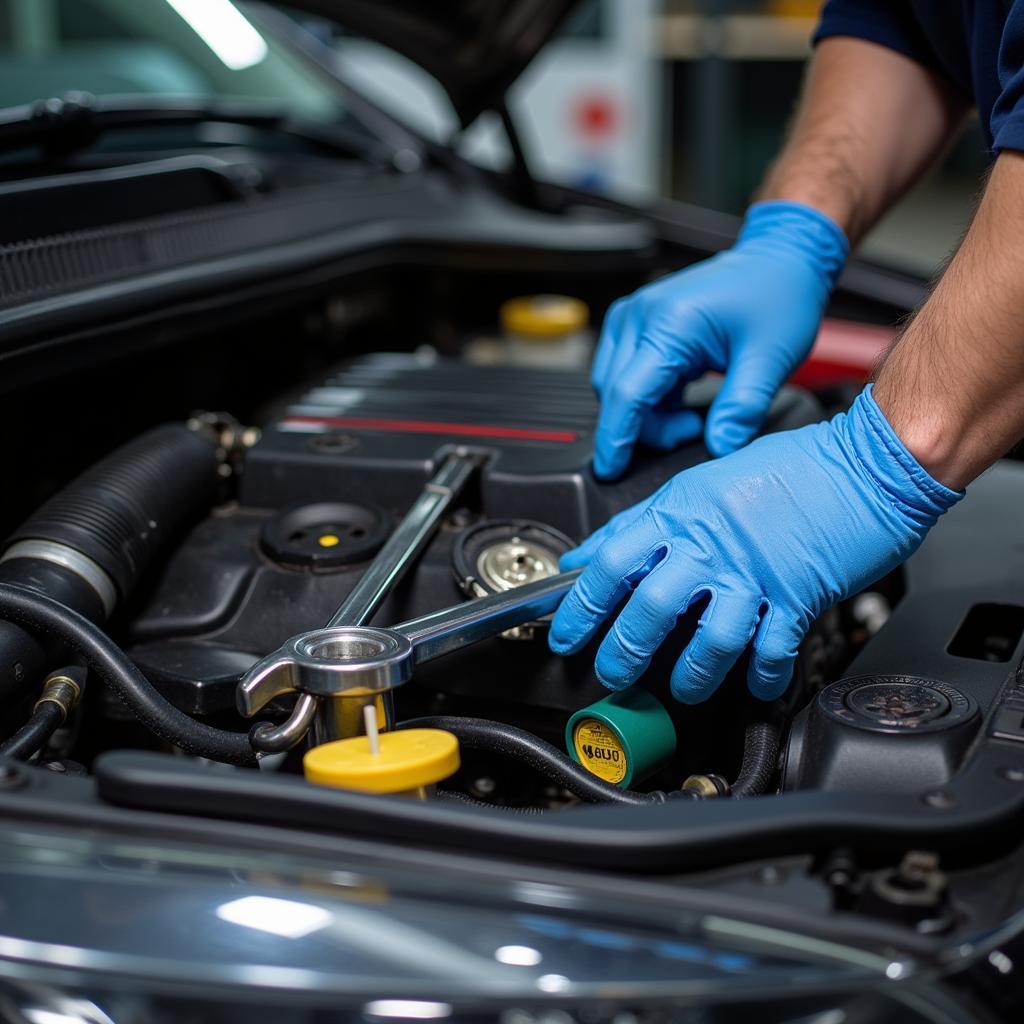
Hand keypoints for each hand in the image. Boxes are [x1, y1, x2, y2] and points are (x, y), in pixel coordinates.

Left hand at [550, 387, 961, 702]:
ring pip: (708, 639)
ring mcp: (755, 572)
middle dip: (624, 651)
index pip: (613, 560)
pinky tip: (754, 685)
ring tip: (683, 689)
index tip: (566, 632)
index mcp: (683, 511)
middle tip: (613, 673)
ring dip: (691, 675)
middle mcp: (712, 543)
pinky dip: (760, 676)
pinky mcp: (799, 595)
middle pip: (650, 607)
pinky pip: (771, 650)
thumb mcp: (701, 482)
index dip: (581, 603)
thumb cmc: (791, 468)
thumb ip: (645, 521)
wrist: (868, 462)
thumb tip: (595, 552)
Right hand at [591, 200, 847, 478]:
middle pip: (616, 393)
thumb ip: (742, 408)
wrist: (780, 258)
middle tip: (694, 431)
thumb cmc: (778, 296)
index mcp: (669, 323)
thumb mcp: (771, 358)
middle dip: (646, 428)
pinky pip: (625, 373)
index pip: (627, 393)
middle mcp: (641, 316)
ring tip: (692, 416)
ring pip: (616, 385)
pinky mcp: (637, 323)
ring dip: (646, 413)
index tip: (610, 471)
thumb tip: (719, 447)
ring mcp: (635, 316)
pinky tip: (682, 399)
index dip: (616, 438)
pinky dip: (648, 398)